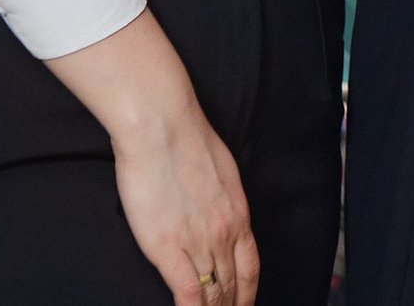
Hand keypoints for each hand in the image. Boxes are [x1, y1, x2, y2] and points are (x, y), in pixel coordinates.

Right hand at [44, 12, 257, 305]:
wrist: (162, 126)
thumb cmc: (186, 140)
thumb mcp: (221, 171)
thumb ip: (220, 198)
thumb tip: (213, 209)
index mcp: (239, 213)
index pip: (250, 265)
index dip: (248, 291)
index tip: (245, 304)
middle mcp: (226, 232)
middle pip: (234, 284)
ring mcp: (199, 242)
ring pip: (214, 293)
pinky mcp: (170, 248)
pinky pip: (189, 293)